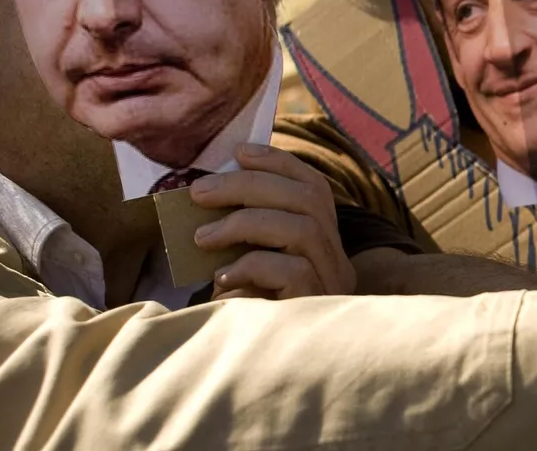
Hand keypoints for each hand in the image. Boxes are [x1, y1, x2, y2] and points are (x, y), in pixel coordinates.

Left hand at [191, 143, 355, 299]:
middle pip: (309, 200)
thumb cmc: (242, 314)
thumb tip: (210, 189)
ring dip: (245, 222)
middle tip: (200, 192)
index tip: (239, 152)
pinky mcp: (315, 305)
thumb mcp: (244, 265)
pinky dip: (252, 265)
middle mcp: (337, 263)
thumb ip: (241, 233)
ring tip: (203, 237)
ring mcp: (331, 285)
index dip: (279, 163)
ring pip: (303, 229)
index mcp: (324, 247)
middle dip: (249, 185)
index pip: (316, 189)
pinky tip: (224, 277)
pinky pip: (293, 270)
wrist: (250, 383)